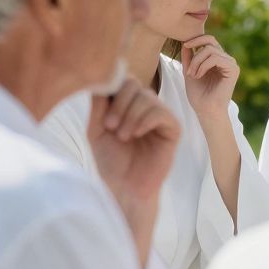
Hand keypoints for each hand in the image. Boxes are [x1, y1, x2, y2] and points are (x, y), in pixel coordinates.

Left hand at [87, 78, 181, 266]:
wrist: (124, 187)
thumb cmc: (111, 161)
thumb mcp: (96, 130)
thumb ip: (98, 106)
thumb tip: (101, 80)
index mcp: (127, 105)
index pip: (122, 81)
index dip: (111, 92)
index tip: (102, 118)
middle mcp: (145, 107)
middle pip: (134, 85)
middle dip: (119, 104)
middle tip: (110, 127)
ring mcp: (160, 116)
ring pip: (147, 98)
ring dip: (130, 116)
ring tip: (122, 137)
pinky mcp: (172, 128)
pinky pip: (160, 112)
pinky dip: (144, 121)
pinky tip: (136, 135)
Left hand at [181, 34, 238, 123]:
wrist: (205, 110)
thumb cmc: (198, 94)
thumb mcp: (189, 71)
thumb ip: (189, 57)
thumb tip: (186, 42)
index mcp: (218, 58)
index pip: (209, 40)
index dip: (196, 39)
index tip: (184, 45)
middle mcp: (226, 59)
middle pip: (209, 43)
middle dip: (195, 54)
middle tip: (188, 70)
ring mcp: (231, 64)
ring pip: (210, 50)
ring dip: (197, 62)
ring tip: (192, 75)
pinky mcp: (233, 69)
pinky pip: (215, 58)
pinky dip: (203, 65)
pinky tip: (199, 75)